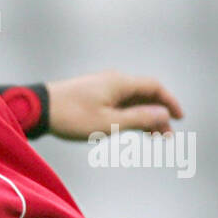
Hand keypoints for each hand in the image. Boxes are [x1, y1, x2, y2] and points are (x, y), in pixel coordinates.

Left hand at [45, 70, 183, 139]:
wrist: (38, 108)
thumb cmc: (71, 116)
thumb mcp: (108, 123)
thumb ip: (138, 119)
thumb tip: (163, 115)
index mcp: (120, 83)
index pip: (154, 87)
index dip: (170, 102)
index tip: (180, 118)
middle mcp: (113, 80)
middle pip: (144, 95)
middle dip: (158, 115)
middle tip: (165, 137)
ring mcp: (102, 86)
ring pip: (131, 100)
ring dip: (144, 117)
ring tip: (152, 137)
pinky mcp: (92, 94)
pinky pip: (118, 102)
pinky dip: (128, 115)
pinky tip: (130, 128)